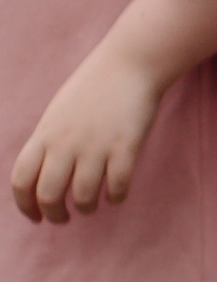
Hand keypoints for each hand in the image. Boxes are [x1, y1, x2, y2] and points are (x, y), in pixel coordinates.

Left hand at [10, 44, 166, 220]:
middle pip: (49, 194)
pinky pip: (117, 187)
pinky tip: (116, 194)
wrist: (128, 63)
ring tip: (91, 205)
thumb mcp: (57, 114)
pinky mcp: (125, 146)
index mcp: (45, 134)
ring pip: (84, 197)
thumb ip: (47, 145)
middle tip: (64, 218)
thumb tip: (42, 179)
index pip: (21, 180)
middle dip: (55, 215)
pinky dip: (115, 198)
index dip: (25, 205)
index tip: (36, 216)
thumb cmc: (92, 89)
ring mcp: (96, 145)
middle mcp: (66, 142)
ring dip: (86, 208)